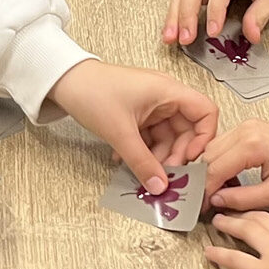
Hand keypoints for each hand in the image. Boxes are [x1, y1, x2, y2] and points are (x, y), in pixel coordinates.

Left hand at [47, 59, 216, 193]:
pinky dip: (143, 151)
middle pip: (186, 130)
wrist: (63, 81)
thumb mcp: (120, 132)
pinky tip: (126, 162)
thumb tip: (160, 187)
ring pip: (167, 137)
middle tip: (164, 176)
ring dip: (157, 156)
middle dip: (177, 154)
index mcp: (168, 90)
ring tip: (143, 173)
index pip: (206, 111)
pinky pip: (150, 136)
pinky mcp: (137, 114)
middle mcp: (164, 96)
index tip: (192, 159)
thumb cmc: (92, 93)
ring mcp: (151, 106)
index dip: (204, 137)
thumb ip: (142, 162)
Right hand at [203, 122, 268, 210]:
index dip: (205, 190)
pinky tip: (229, 177)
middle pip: (209, 156)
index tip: (204, 205)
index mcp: (253, 143)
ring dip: (212, 169)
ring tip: (221, 190)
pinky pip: (224, 143)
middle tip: (208, 200)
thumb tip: (218, 201)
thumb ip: (242, 199)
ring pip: (212, 148)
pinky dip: (220, 160)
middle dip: (205, 179)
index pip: (214, 169)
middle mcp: (247, 129)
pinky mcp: (250, 128)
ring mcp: (248, 126)